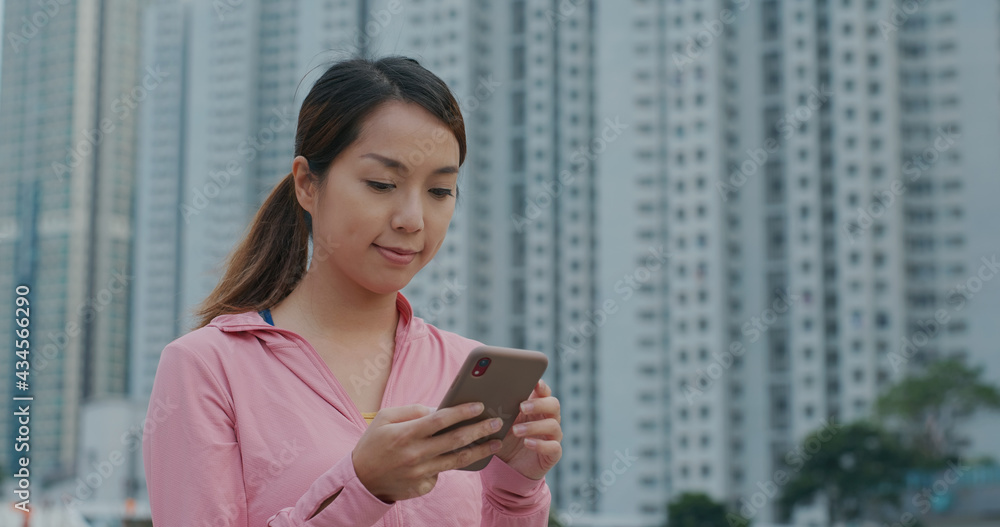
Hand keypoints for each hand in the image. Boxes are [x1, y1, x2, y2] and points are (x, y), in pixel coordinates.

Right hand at [352, 403, 503, 502]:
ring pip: (457, 461)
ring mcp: (420, 473)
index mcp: (405, 434)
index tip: (480, 405)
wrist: (361, 480)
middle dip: (480, 430)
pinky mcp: (422, 487)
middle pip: (455, 440)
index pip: (440, 420)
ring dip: (479, 450)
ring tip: (495, 442)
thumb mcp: (385, 418)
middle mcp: (415, 454)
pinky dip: (451, 464)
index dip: (462, 412)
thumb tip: (438, 409)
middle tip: (497, 422)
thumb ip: (412, 410)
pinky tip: (461, 456)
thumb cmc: (374, 443)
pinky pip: (443, 473)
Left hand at [495, 379, 561, 479]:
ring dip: (534, 426)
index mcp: (537, 407)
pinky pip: (553, 447)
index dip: (542, 387)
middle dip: (539, 404)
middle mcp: (548, 419)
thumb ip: (500, 409)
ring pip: (553, 425)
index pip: (545, 392)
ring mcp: (553, 436)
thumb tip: (486, 395)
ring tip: (516, 430)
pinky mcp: (553, 453)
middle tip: (521, 407)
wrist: (509, 466)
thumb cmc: (506, 438)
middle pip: (554, 405)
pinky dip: (540, 444)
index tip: (535, 383)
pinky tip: (527, 443)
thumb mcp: (501, 423)